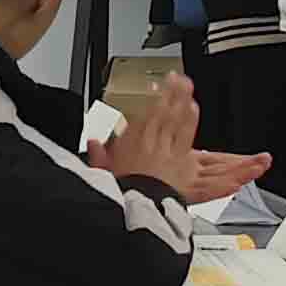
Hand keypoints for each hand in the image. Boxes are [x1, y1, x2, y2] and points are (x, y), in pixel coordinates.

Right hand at [92, 75, 203, 193]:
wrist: (140, 208)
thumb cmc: (124, 192)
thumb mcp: (104, 172)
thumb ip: (98, 155)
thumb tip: (92, 144)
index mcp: (131, 142)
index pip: (143, 113)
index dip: (151, 97)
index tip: (156, 85)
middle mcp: (150, 141)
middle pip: (162, 111)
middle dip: (170, 92)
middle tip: (177, 77)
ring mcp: (167, 149)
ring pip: (176, 119)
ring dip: (182, 101)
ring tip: (187, 86)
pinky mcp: (181, 161)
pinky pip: (186, 135)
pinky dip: (190, 120)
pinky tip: (194, 109)